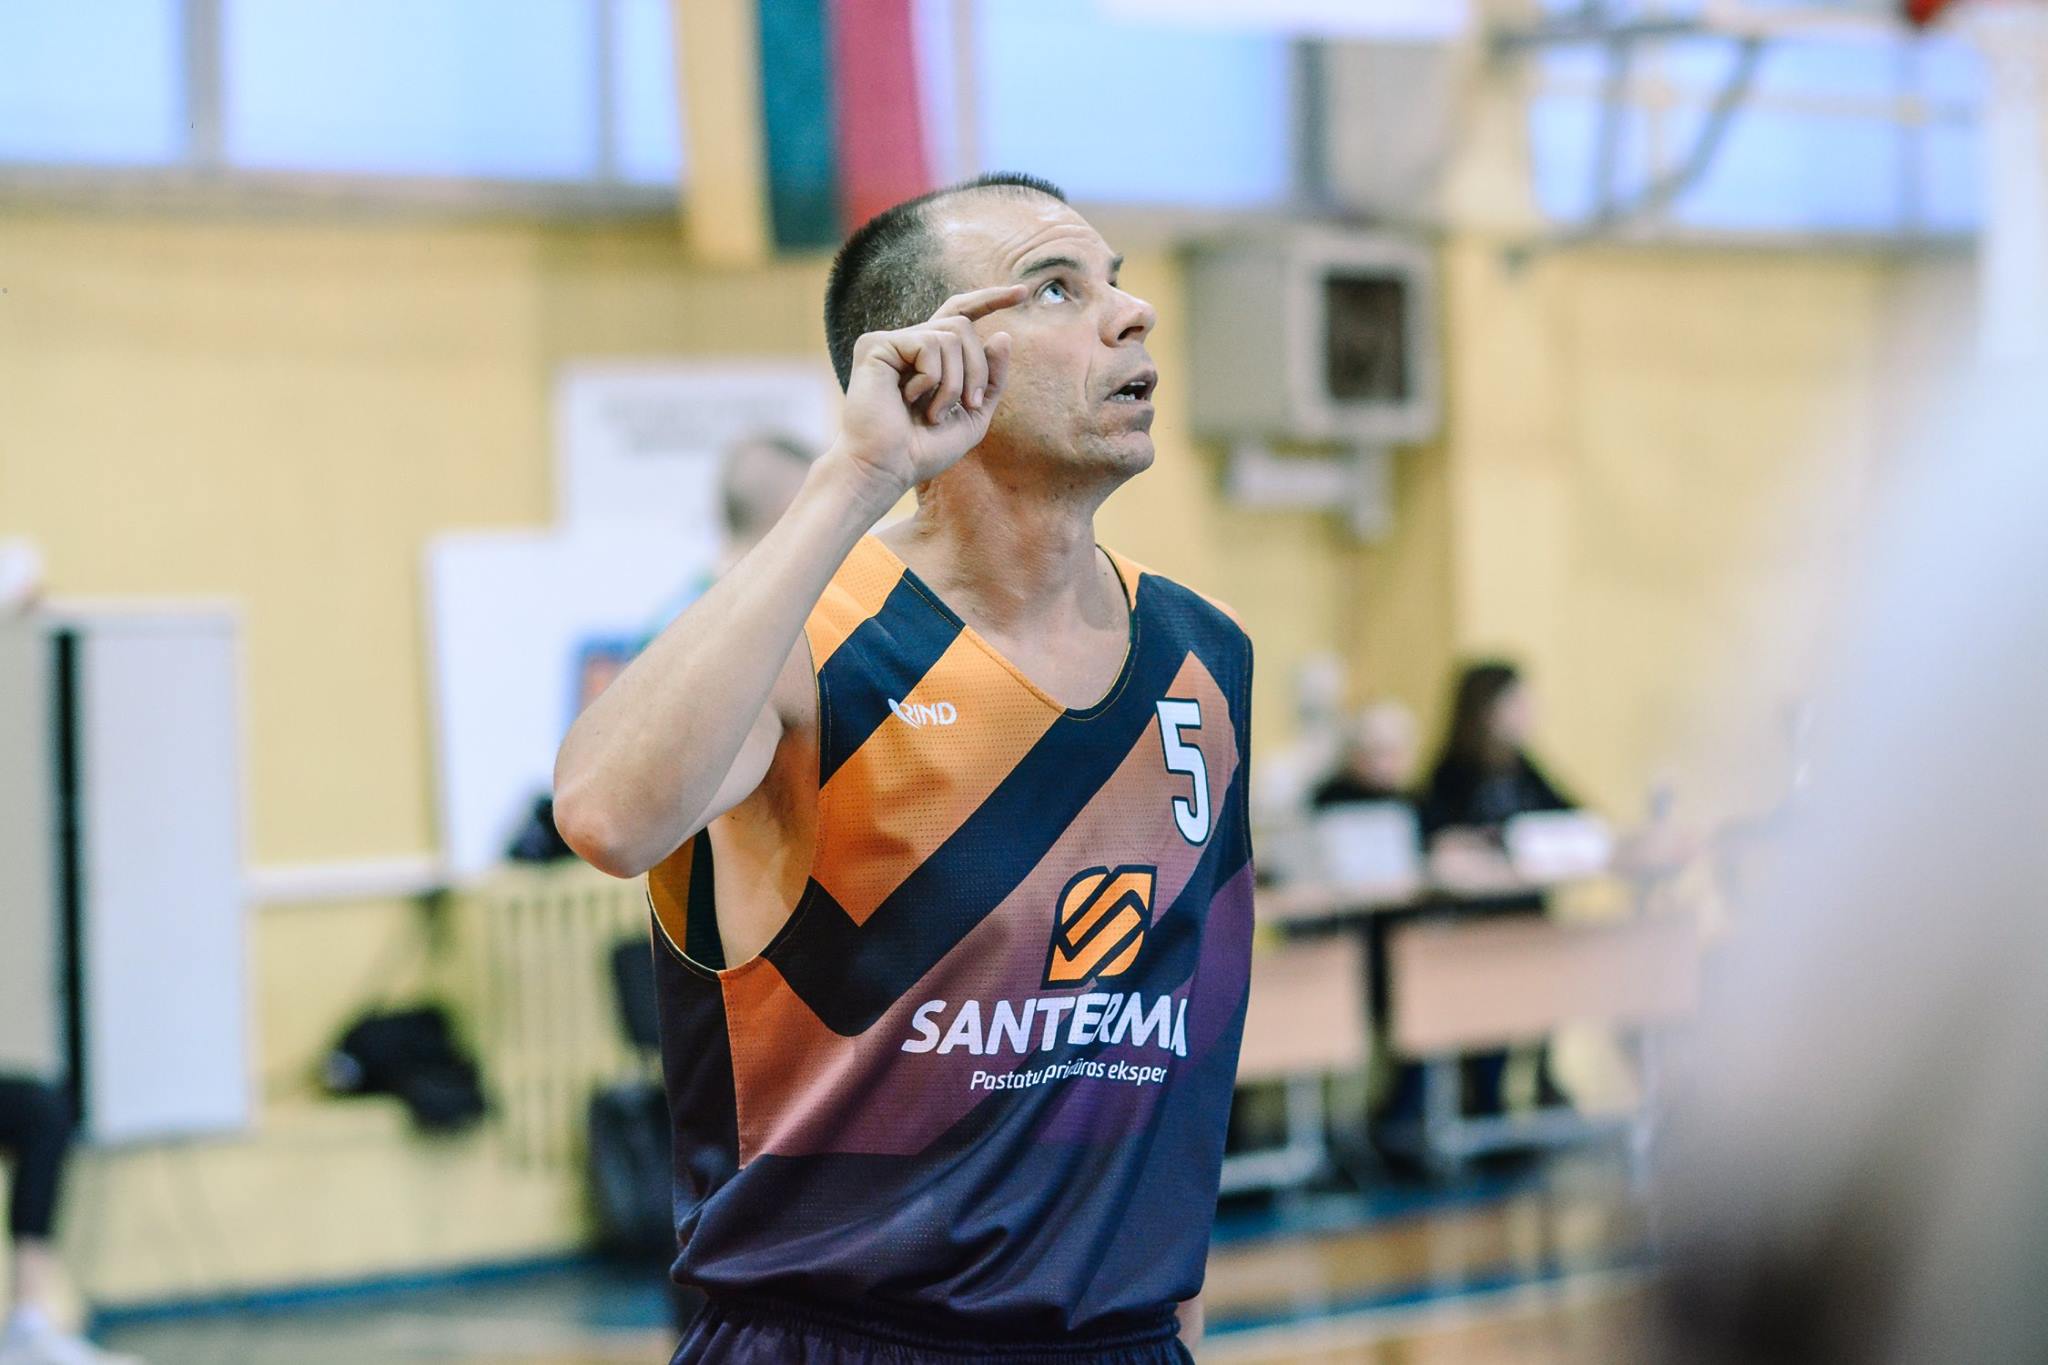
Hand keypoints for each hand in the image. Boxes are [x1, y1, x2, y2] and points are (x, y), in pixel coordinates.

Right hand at [828, 284, 1026, 506]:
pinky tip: (909, 400)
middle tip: (971, 404)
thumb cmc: (924, 451)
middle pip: (962, 325)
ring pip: (951, 334)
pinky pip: (928, 344)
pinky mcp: (875, 345)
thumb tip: (1002, 334)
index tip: (1023, 292)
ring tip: (934, 412)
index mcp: (929, 358)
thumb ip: (992, 379)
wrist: (888, 468)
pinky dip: (932, 378)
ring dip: (955, 381)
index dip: (991, 300)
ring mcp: (891, 342)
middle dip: (978, 367)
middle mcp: (910, 344)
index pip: (962, 314)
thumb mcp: (973, 416)